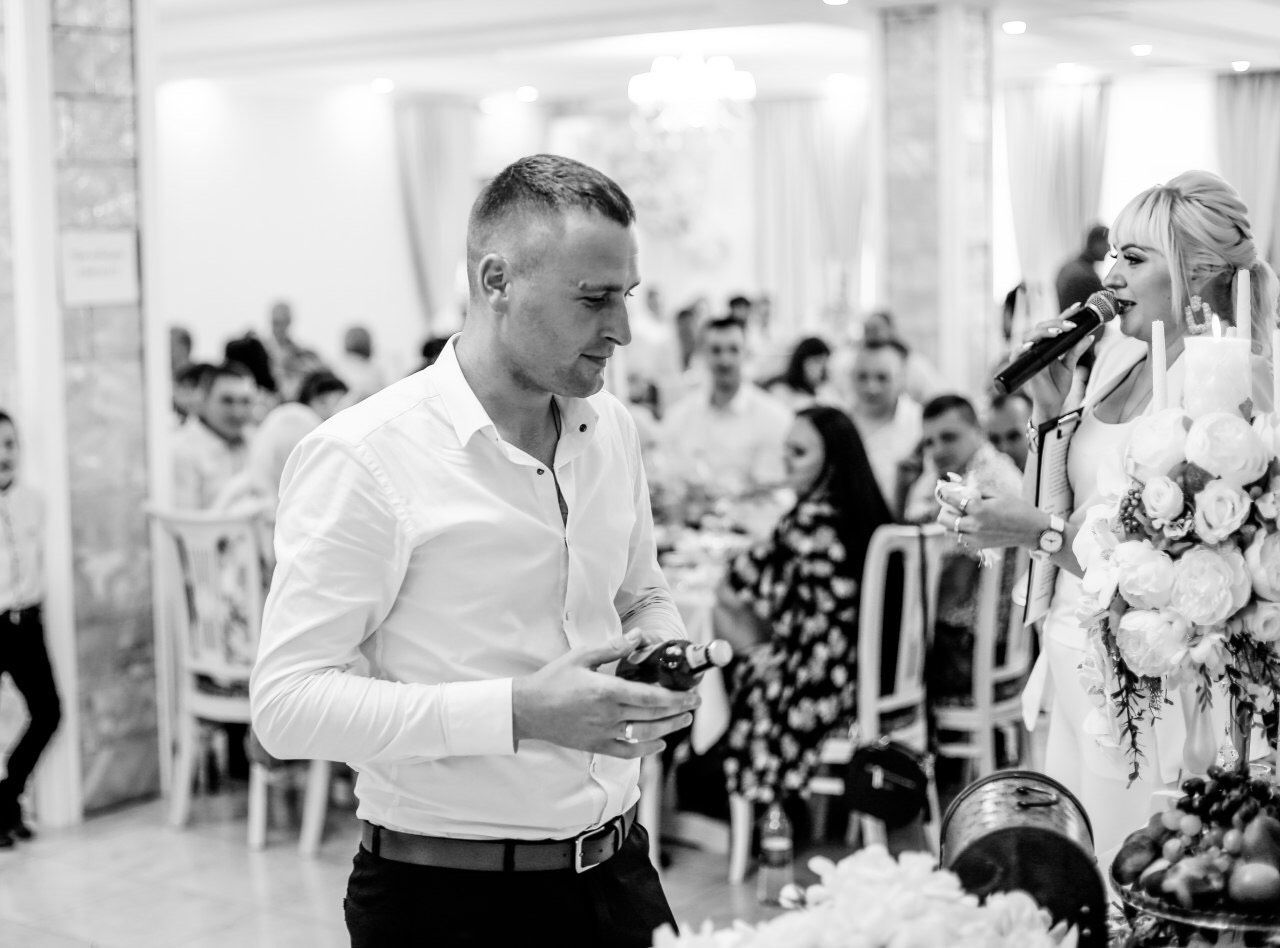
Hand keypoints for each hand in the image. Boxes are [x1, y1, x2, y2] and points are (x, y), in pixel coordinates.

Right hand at [511, 631, 699, 758]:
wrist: (528, 710)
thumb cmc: (553, 680)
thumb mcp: (582, 656)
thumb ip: (613, 648)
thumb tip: (639, 636)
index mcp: (606, 691)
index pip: (650, 697)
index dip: (675, 698)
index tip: (691, 694)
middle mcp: (608, 715)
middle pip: (653, 717)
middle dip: (678, 711)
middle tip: (694, 704)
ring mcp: (603, 733)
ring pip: (644, 735)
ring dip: (668, 729)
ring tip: (683, 720)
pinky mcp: (596, 745)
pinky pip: (627, 752)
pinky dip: (646, 749)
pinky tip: (659, 743)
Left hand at [934, 482, 1046, 551]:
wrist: (1031, 530)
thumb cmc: (1017, 508)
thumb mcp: (998, 494)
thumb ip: (977, 490)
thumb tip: (962, 488)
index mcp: (979, 509)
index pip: (951, 500)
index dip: (945, 493)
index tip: (943, 490)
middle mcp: (974, 525)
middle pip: (943, 519)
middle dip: (945, 509)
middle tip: (953, 505)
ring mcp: (975, 537)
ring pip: (949, 530)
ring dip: (951, 521)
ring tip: (962, 515)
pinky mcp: (978, 545)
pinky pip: (960, 538)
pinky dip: (960, 531)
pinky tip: (971, 524)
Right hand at [1016, 303, 1095, 418]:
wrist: (1052, 403)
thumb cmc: (1058, 385)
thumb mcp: (1070, 366)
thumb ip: (1076, 351)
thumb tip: (1089, 337)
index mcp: (1049, 345)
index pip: (1055, 325)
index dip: (1065, 315)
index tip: (1078, 307)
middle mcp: (1037, 347)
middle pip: (1042, 327)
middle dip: (1056, 323)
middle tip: (1071, 325)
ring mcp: (1029, 355)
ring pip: (1030, 336)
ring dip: (1043, 332)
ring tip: (1057, 333)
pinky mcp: (1022, 366)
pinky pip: (1018, 354)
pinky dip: (1023, 348)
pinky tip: (1032, 345)